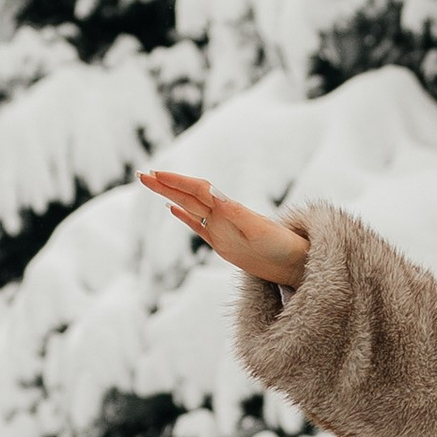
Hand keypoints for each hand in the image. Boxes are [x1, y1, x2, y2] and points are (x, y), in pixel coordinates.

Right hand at [140, 168, 308, 287]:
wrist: (295, 262)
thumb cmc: (281, 246)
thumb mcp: (258, 230)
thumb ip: (236, 213)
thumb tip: (213, 193)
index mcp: (229, 210)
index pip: (197, 190)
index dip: (177, 182)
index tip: (156, 174)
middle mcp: (223, 215)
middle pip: (188, 195)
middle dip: (165, 184)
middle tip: (141, 174)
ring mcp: (221, 227)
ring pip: (189, 206)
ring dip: (170, 194)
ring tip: (150, 183)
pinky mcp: (223, 242)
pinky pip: (198, 226)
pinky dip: (184, 216)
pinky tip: (172, 208)